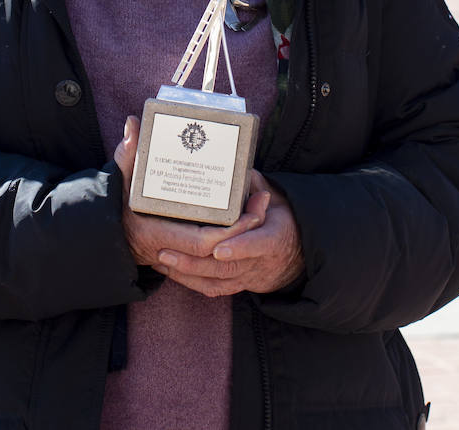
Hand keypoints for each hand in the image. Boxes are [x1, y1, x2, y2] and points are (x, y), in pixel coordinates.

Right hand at [112, 117, 266, 270]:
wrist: (111, 235)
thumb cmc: (116, 207)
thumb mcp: (121, 180)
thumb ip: (127, 154)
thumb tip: (132, 124)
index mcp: (158, 233)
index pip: (201, 242)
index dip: (228, 233)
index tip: (246, 213)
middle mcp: (171, 249)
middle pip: (218, 251)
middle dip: (244, 229)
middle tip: (261, 202)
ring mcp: (178, 256)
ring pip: (219, 258)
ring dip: (243, 236)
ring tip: (259, 208)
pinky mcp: (184, 256)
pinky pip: (214, 258)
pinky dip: (231, 244)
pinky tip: (245, 221)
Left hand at [155, 171, 303, 297]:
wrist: (297, 257)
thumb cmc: (281, 221)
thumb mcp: (278, 200)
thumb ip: (257, 186)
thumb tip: (240, 169)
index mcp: (274, 237)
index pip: (259, 244)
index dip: (239, 248)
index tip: (218, 249)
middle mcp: (261, 262)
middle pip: (228, 268)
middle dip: (195, 262)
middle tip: (166, 251)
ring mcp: (249, 277)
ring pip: (217, 281)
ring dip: (186, 272)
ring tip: (161, 259)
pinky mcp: (239, 285)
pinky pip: (214, 289)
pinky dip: (191, 282)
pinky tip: (170, 271)